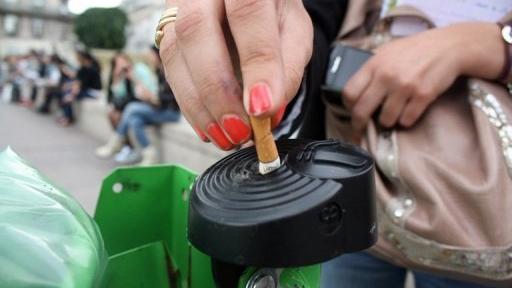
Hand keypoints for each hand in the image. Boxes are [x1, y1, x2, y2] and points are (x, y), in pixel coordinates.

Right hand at [159, 0, 312, 149]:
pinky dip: (189, 102)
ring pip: (175, 50)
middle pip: (197, 30)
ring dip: (198, 104)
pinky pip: (169, 66)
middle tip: (239, 131)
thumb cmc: (272, 8)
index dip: (256, 64)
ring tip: (224, 136)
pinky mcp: (166, 26)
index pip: (249, 13)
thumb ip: (287, 65)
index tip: (261, 108)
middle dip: (217, 91)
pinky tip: (207, 125)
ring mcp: (179, 2)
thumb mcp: (294, 29)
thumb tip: (268, 111)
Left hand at [343, 22, 503, 131]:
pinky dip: (406, 120)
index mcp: (374, 65)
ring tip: (393, 113)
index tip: (352, 111)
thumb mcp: (387, 52)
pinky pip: (407, 120)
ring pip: (385, 120)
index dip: (349, 107)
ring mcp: (405, 87)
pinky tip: (409, 111)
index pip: (349, 93)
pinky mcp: (423, 96)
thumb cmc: (415, 50)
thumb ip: (371, 69)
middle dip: (360, 124)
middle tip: (362, 129)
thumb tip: (355, 92)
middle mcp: (386, 76)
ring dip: (388, 121)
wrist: (448, 46)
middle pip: (361, 111)